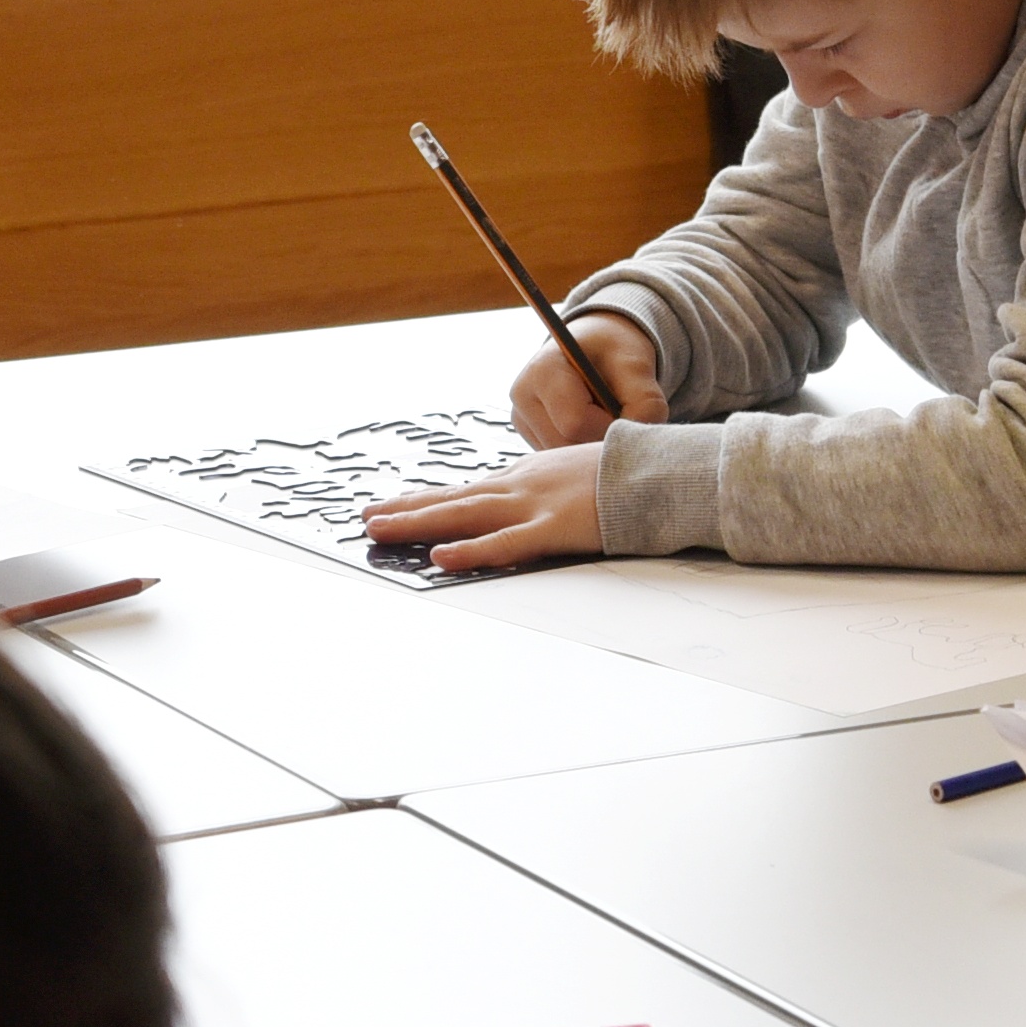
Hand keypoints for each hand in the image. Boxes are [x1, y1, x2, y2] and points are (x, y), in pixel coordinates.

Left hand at [364, 443, 609, 572]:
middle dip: (407, 509)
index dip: (427, 499)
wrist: (659, 468)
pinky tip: (441, 558)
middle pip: (453, 498)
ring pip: (463, 515)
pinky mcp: (553, 528)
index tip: (395, 505)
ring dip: (419, 523)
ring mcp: (533, 505)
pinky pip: (504, 544)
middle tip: (366, 518)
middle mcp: (519, 485)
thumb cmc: (625, 474)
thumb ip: (549, 489)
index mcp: (525, 476)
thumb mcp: (575, 474)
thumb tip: (533, 506)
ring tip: (380, 530)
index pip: (466, 490)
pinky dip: (470, 552)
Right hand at [512, 317, 666, 448]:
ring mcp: (522, 420)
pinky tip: (592, 426)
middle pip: (568, 444)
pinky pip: (562, 459)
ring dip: (593, 444)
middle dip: (601, 437)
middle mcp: (523, 397)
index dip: (609, 425)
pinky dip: (583, 449)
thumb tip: (635, 444)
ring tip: (604, 416)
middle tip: (618, 414)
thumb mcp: (637, 365)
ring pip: (565, 457)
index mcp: (543, 371)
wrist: (597, 348)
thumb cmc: (614, 351)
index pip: (575, 423)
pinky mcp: (530, 436)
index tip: (624, 410)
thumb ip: (645, 402)